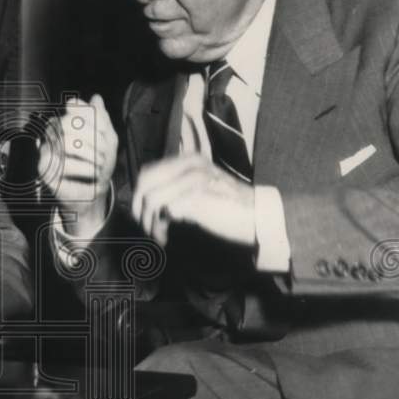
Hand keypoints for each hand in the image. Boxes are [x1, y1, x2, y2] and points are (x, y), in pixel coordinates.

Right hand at [38, 94, 117, 236]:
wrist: (92, 193)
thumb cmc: (97, 164)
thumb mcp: (107, 139)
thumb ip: (102, 118)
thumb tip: (96, 98)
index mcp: (64, 122)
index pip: (75, 108)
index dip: (94, 120)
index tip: (107, 136)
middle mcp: (51, 134)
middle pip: (68, 123)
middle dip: (93, 139)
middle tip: (104, 154)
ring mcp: (45, 151)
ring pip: (67, 142)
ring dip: (90, 155)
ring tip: (99, 166)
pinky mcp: (44, 170)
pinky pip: (65, 164)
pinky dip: (85, 170)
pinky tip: (93, 176)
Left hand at [132, 153, 255, 247]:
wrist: (258, 218)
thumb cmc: (230, 209)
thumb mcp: (201, 191)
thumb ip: (177, 189)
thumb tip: (145, 200)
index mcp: (190, 161)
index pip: (149, 171)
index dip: (140, 194)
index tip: (143, 215)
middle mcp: (189, 165)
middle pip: (145, 181)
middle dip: (139, 206)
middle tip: (146, 226)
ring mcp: (192, 179)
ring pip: (150, 198)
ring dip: (148, 222)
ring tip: (158, 235)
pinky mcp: (195, 197)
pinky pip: (162, 211)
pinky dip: (159, 228)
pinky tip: (166, 238)